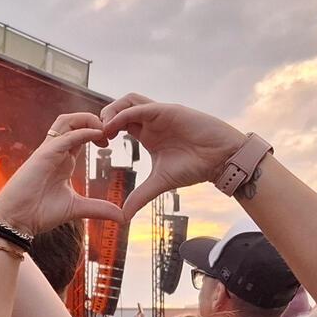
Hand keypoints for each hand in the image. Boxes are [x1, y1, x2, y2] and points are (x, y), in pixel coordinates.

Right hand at [0, 115, 119, 236]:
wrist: (17, 220)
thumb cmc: (40, 213)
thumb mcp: (77, 208)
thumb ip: (99, 208)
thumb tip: (121, 216)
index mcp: (63, 160)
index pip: (81, 135)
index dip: (98, 132)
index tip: (114, 140)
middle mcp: (56, 151)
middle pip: (74, 121)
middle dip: (94, 120)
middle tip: (112, 132)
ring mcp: (49, 151)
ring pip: (66, 121)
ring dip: (87, 120)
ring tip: (105, 129)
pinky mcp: (44, 155)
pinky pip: (65, 136)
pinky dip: (83, 132)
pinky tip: (98, 135)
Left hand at [99, 94, 249, 219]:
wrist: (221, 160)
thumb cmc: (195, 167)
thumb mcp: (159, 183)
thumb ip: (140, 196)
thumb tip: (123, 216)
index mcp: (146, 134)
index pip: (118, 123)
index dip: (103, 131)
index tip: (97, 146)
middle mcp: (151, 121)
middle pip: (119, 108)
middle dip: (102, 118)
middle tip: (95, 137)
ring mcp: (159, 113)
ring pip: (128, 100)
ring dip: (111, 111)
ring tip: (103, 129)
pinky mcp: (168, 110)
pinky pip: (140, 107)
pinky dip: (123, 115)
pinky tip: (113, 128)